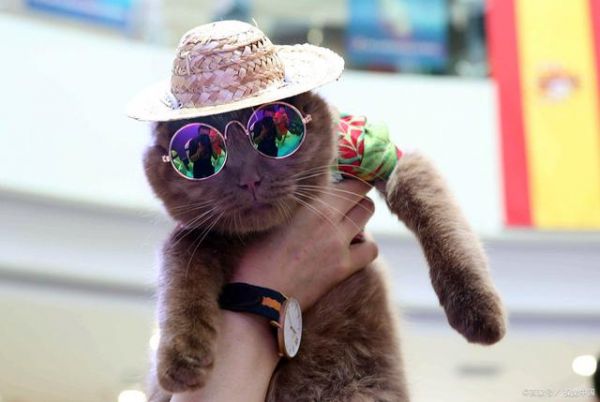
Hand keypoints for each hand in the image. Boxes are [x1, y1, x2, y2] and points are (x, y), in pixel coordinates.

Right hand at [232, 179, 377, 309]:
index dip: (345, 176)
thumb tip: (297, 193)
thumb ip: (291, 204)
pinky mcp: (344, 266)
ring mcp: (339, 241)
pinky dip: (365, 244)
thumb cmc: (254, 257)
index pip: (343, 175)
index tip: (341, 180)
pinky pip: (371, 248)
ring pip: (368, 213)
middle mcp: (328, 216)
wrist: (258, 296)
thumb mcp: (268, 220)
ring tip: (348, 222)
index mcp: (308, 201)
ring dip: (361, 215)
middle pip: (360, 191)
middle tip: (344, 200)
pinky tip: (352, 247)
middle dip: (355, 193)